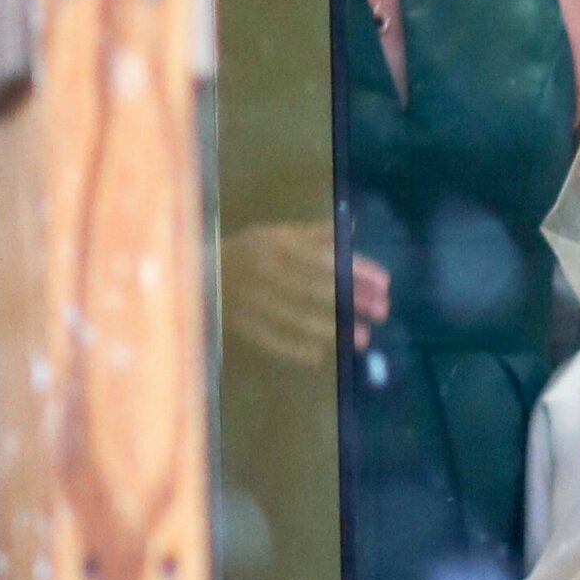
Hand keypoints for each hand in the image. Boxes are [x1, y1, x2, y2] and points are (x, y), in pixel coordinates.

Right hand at [220, 228, 391, 365]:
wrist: (194, 271)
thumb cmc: (248, 251)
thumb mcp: (279, 234)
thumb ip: (315, 234)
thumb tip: (352, 224)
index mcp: (277, 243)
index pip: (325, 258)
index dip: (357, 271)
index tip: (385, 283)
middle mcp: (265, 269)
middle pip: (315, 288)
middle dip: (351, 301)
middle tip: (382, 313)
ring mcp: (250, 298)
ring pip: (295, 316)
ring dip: (331, 328)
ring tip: (361, 338)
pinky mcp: (237, 322)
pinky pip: (269, 338)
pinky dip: (294, 348)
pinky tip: (320, 355)